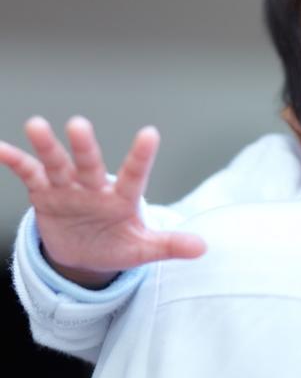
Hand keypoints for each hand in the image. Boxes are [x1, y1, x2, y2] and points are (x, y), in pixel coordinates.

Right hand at [0, 116, 205, 288]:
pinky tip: (0, 148)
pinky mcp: (45, 194)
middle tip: (79, 124)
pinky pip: (29, 175)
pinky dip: (15, 162)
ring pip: (58, 164)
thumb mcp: (143, 249)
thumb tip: (203, 248)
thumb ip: (169, 245)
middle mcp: (95, 187)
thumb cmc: (118, 244)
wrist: (85, 253)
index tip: (150, 134)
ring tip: (36, 124)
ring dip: (47, 147)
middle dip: (84, 147)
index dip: (141, 156)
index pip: (135, 175)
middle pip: (90, 164)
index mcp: (122, 198)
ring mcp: (69, 188)